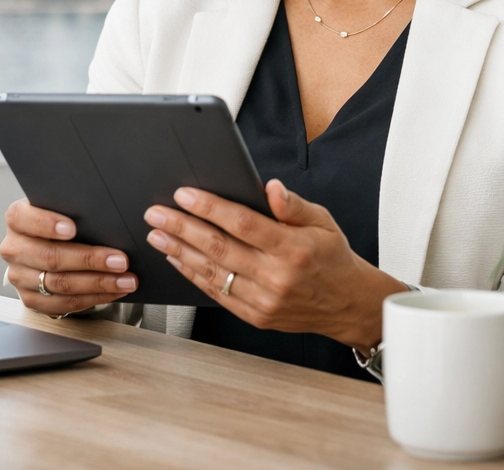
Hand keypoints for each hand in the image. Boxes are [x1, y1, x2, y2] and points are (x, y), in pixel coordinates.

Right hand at [0, 198, 137, 315]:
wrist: (43, 244)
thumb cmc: (58, 220)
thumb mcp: (60, 206)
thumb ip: (74, 207)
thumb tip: (106, 212)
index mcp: (17, 218)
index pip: (24, 218)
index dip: (47, 223)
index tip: (73, 228)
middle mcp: (14, 248)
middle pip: (50, 257)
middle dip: (90, 260)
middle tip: (120, 260)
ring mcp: (20, 276)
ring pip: (60, 284)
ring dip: (98, 284)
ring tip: (125, 280)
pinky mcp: (31, 299)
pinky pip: (63, 304)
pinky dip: (93, 298)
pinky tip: (113, 292)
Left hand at [143, 180, 406, 349]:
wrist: (348, 304)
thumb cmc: (332, 257)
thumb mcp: (323, 221)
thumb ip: (293, 204)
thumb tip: (270, 187)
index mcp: (293, 248)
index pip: (242, 223)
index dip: (209, 207)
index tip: (184, 194)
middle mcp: (276, 276)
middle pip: (218, 248)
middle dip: (181, 228)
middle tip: (156, 214)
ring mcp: (264, 300)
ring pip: (212, 273)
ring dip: (179, 252)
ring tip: (157, 235)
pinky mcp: (256, 316)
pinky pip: (217, 294)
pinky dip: (193, 275)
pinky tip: (177, 260)